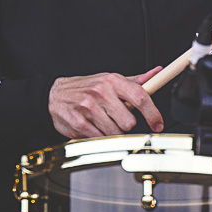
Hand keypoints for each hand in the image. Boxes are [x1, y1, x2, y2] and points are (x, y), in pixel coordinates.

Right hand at [49, 67, 163, 138]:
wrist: (54, 96)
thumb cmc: (85, 88)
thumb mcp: (109, 80)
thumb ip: (135, 80)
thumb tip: (156, 73)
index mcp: (113, 81)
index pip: (141, 97)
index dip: (153, 113)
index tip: (157, 124)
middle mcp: (101, 92)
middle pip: (129, 121)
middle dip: (125, 124)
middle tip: (115, 117)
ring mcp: (89, 108)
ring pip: (116, 133)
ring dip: (111, 131)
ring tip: (101, 121)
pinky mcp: (80, 123)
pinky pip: (101, 138)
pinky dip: (99, 136)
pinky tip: (92, 126)